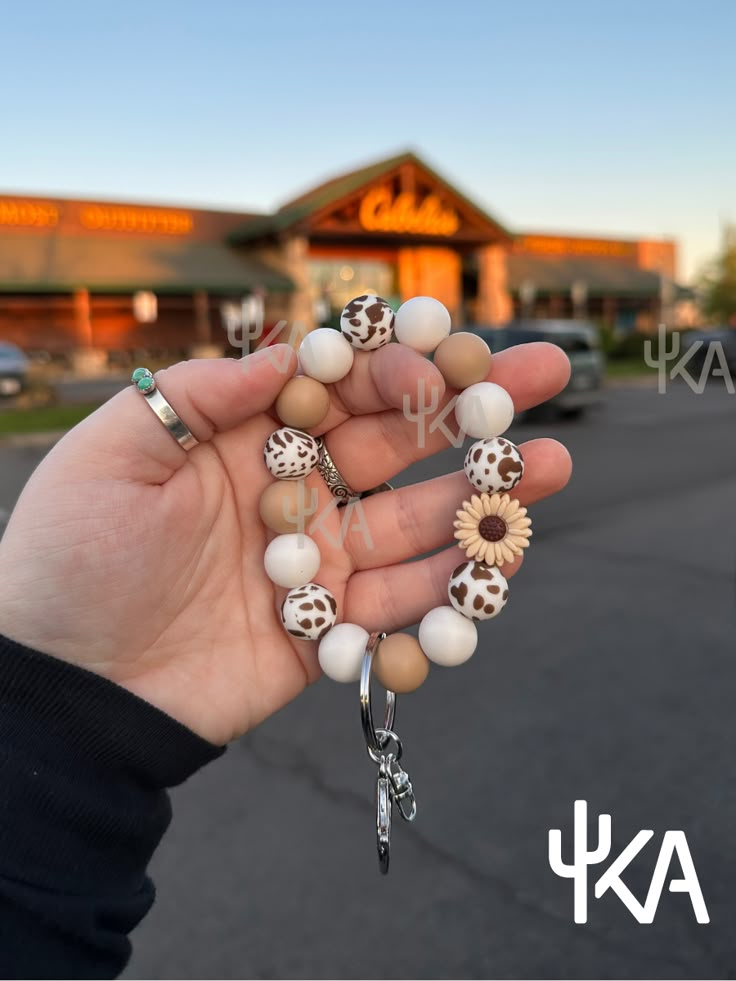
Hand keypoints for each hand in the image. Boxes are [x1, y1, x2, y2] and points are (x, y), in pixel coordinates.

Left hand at [0, 342, 570, 743]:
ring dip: (483, 496)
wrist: (65, 688)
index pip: (340, 388)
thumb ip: (204, 395)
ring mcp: (317, 563)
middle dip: (473, 409)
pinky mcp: (327, 631)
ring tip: (552, 466)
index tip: (444, 356)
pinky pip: (401, 608)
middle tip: (548, 374)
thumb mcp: (114, 453)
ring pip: (415, 524)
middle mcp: (294, 494)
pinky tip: (503, 557)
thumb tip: (289, 353)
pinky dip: (451, 588)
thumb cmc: (72, 560)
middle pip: (399, 444)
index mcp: (248, 442)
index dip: (396, 365)